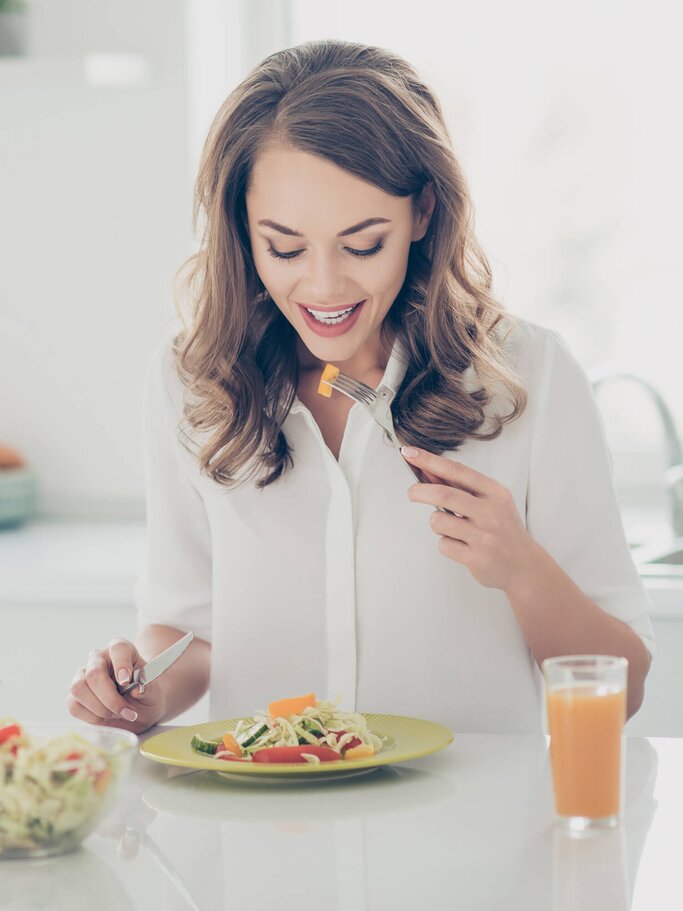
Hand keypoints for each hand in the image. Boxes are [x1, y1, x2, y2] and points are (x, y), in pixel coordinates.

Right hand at [67, 638, 165, 733]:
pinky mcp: (75, 695)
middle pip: (93, 673)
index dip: (121, 664)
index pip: (118, 648)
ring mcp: (83, 675)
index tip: (126, 681)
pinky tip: (106, 717)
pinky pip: (74, 705)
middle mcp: (99, 658)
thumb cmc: (146, 695)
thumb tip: (138, 689)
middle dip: (109, 698)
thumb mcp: (154, 692)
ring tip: (117, 713)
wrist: (139, 708)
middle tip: (126, 711)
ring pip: (78, 688)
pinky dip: (91, 716)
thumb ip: (148, 688)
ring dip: (99, 708)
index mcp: (121, 649)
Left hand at [402, 446, 536, 590]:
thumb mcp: (490, 501)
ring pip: (438, 522)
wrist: (524, 565)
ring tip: (451, 529)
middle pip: (444, 494)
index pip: (457, 471)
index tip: (410, 453)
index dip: (430, 460)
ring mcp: (484, 537)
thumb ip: (460, 487)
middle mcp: (491, 512)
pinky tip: (461, 546)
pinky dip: (446, 544)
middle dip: (420, 491)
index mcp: (495, 492)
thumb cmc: (502, 528)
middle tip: (411, 493)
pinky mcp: (477, 559)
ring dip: (436, 523)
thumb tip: (428, 472)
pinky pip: (443, 545)